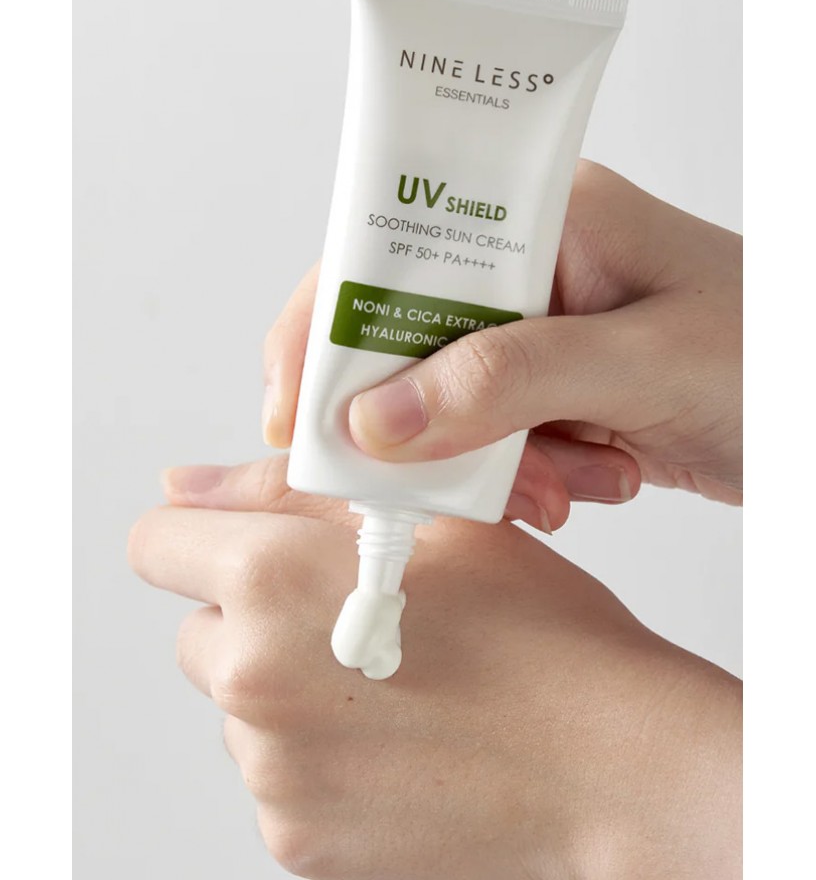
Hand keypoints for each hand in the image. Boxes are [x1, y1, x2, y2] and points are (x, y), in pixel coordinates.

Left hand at [129, 457, 741, 879]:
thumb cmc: (537, 630)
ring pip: (239, 708)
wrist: (610, 764)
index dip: (200, 537)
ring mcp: (271, 772)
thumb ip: (282, 490)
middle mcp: (250, 679)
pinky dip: (317, 755)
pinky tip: (399, 739)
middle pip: (200, 632)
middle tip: (352, 615)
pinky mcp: (297, 841)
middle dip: (255, 617)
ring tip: (394, 681)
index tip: (245, 549)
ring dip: (288, 688)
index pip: (155, 544)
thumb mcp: (424, 516)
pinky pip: (276, 776)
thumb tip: (182, 486)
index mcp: (271, 579)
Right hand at [262, 161, 741, 532]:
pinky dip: (530, 476)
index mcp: (541, 214)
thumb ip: (507, 383)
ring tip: (573, 478)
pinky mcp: (558, 386)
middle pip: (407, 338)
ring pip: (447, 403)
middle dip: (425, 422)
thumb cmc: (775, 354)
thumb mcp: (644, 362)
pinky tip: (599, 477)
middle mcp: (530, 265)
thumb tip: (373, 420)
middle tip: (447, 480)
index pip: (390, 251)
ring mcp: (543, 329)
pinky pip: (495, 437)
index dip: (330, 328)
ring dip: (494, 462)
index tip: (300, 416)